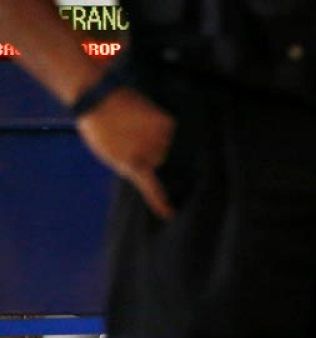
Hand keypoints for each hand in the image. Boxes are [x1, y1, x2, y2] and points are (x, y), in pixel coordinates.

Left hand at [77, 87, 175, 218]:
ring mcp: (159, 138)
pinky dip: (162, 126)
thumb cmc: (99, 128)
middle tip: (133, 140)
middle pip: (161, 161)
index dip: (160, 202)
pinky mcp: (165, 123)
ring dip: (157, 140)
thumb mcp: (110, 154)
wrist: (96, 99)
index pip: (151, 188)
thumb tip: (149, 169)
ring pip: (167, 146)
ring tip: (135, 126)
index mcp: (133, 165)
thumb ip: (131, 165)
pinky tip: (147, 120)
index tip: (169, 214)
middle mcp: (150, 154)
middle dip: (153, 155)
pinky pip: (171, 130)